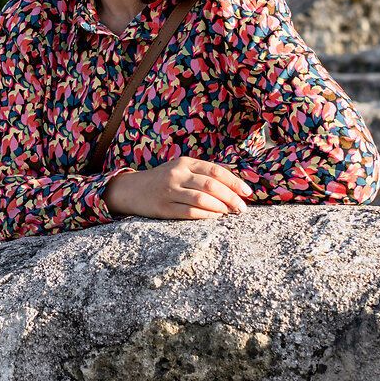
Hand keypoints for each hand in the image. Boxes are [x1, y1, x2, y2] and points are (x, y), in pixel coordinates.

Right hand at [103, 156, 253, 220]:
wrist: (131, 190)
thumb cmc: (163, 180)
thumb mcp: (180, 169)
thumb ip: (202, 174)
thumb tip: (233, 188)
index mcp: (185, 162)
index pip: (216, 170)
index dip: (234, 182)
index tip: (247, 193)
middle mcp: (177, 174)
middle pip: (211, 185)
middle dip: (231, 197)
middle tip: (242, 208)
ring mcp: (169, 191)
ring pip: (202, 199)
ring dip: (221, 207)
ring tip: (230, 213)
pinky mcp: (163, 208)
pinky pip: (189, 212)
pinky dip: (206, 215)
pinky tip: (215, 218)